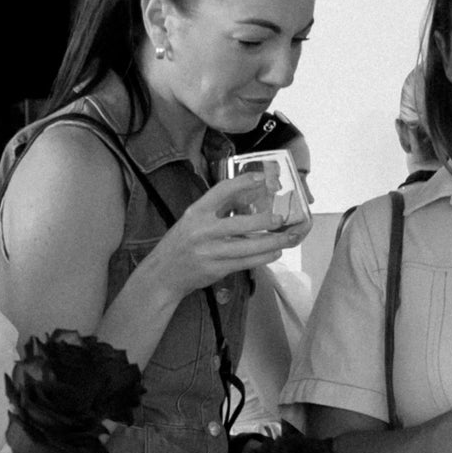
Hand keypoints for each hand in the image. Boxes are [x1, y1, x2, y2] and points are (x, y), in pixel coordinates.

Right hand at [136, 166, 311, 300]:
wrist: (163, 275)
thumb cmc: (181, 244)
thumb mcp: (192, 220)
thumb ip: (216, 210)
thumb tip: (248, 197)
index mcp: (196, 212)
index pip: (221, 191)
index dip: (242, 182)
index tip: (261, 177)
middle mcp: (203, 230)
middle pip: (241, 223)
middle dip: (265, 220)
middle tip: (282, 217)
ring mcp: (210, 251)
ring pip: (249, 246)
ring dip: (272, 241)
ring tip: (289, 237)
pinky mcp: (217, 269)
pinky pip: (246, 262)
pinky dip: (264, 257)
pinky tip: (275, 251)